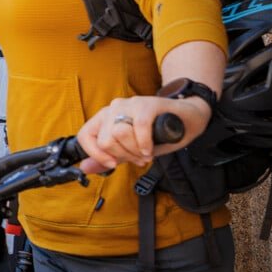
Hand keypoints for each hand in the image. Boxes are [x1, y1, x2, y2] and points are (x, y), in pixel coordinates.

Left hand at [75, 94, 209, 173]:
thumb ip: (106, 157)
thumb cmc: (157, 134)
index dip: (96, 155)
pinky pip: (139, 127)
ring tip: (146, 151)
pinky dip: (145, 143)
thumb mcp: (128, 150)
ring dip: (135, 150)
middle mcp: (114, 108)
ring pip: (119, 133)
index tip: (113, 164)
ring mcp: (130, 104)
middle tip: (139, 156)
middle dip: (124, 155)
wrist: (187, 119)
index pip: (85, 136)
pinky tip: (151, 148)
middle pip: (105, 140)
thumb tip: (84, 167)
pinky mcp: (148, 104)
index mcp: (105, 118)